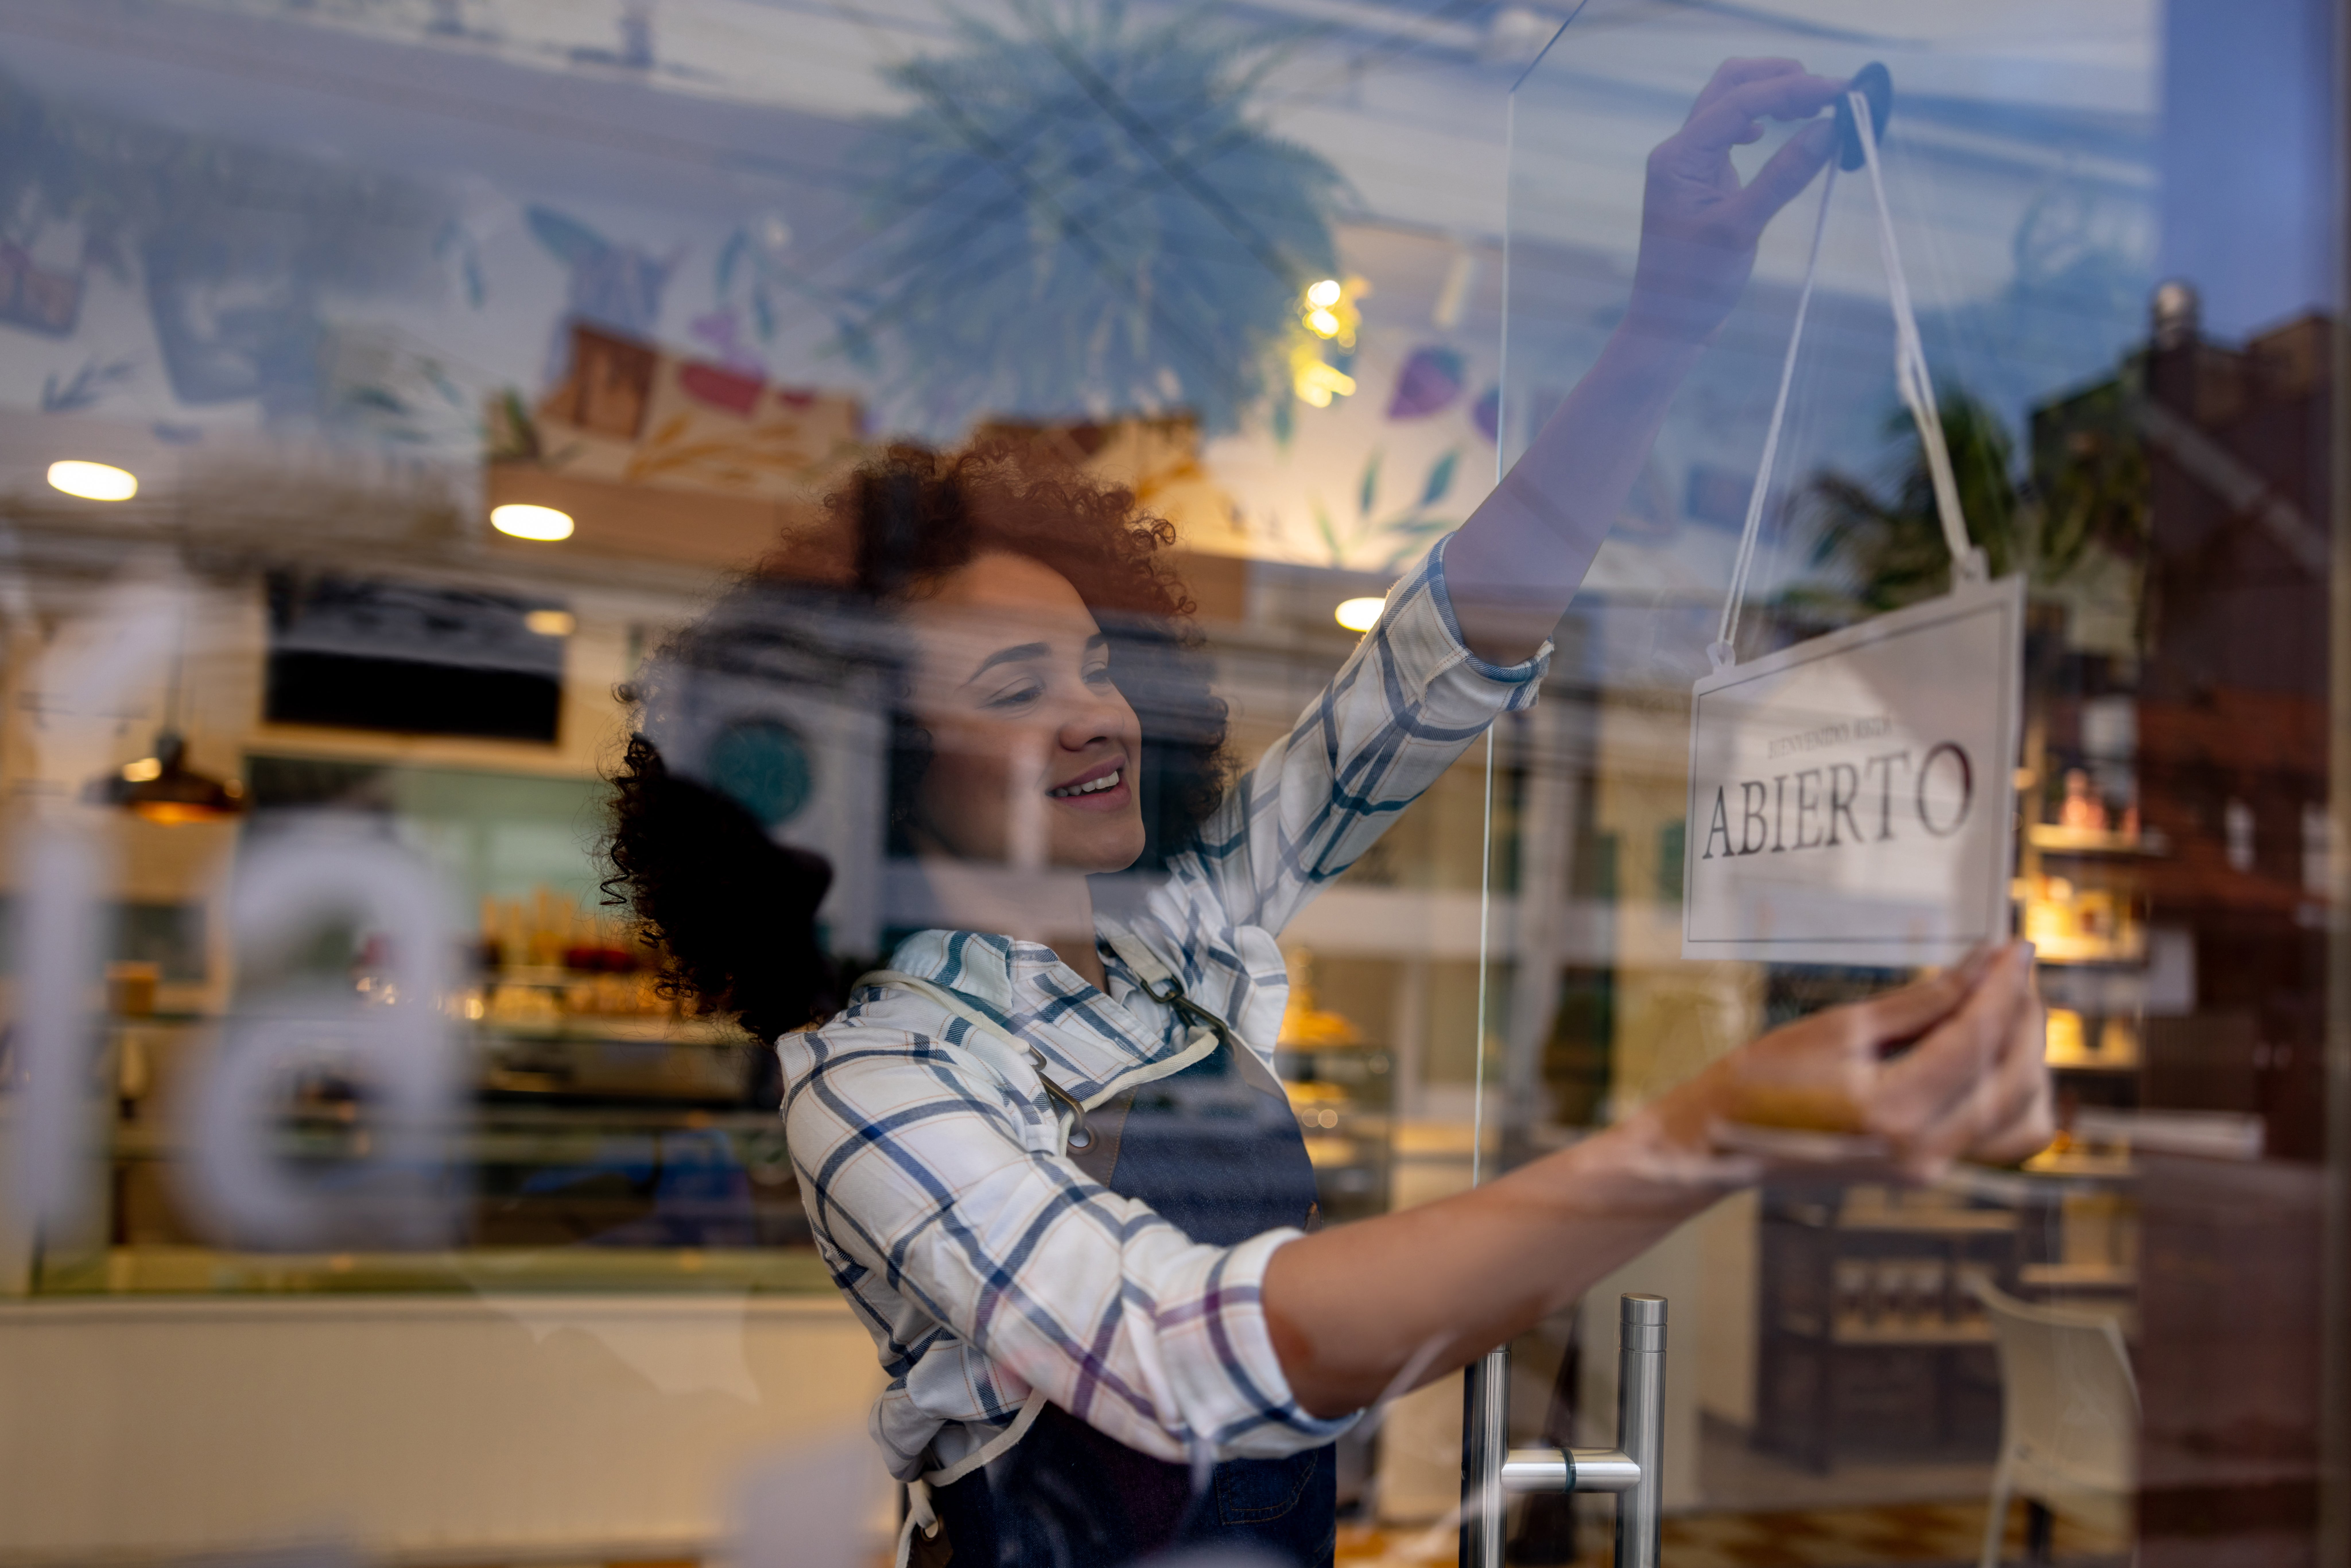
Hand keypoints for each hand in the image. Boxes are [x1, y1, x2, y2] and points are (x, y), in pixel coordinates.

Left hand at [1623, 59, 1844, 346]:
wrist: (1668, 325)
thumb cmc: (1694, 286)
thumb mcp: (1741, 229)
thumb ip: (1783, 177)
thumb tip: (1828, 129)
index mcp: (1679, 158)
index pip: (1740, 102)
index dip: (1793, 89)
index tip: (1840, 90)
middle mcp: (1679, 152)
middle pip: (1730, 85)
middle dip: (1779, 78)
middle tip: (1827, 92)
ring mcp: (1690, 164)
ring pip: (1731, 104)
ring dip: (1772, 95)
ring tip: (1814, 106)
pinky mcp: (1703, 179)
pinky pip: (1731, 131)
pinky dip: (1761, 120)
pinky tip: (1777, 131)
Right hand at [1670, 942, 2055, 1180]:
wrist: (1723, 1143)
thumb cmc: (1762, 1080)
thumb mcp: (1840, 1027)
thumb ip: (1921, 1000)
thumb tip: (1983, 962)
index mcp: (1893, 1113)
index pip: (1975, 1040)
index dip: (2002, 986)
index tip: (2016, 946)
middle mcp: (1924, 1152)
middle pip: (2011, 1077)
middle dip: (2021, 1014)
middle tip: (2012, 966)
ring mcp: (1930, 1169)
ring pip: (2020, 1113)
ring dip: (2025, 1055)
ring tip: (2005, 1005)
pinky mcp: (1928, 1171)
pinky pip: (2001, 1138)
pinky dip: (2013, 1094)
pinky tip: (1997, 1055)